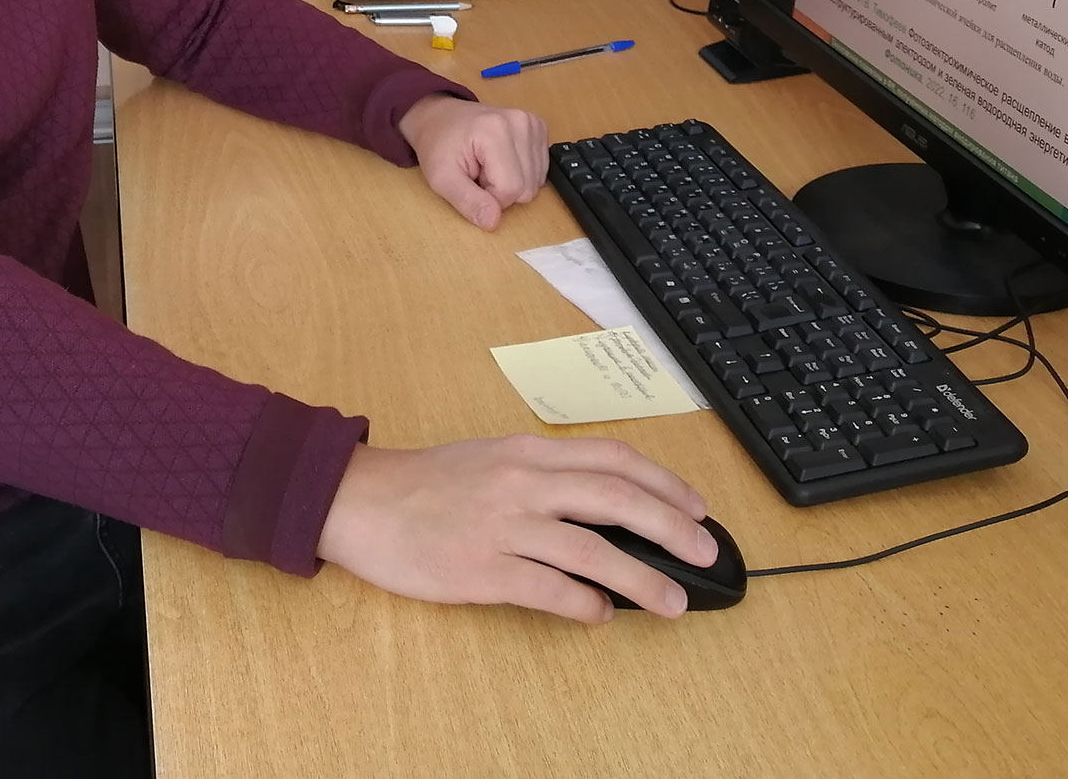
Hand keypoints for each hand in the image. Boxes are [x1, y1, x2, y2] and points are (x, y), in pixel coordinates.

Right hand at [315, 435, 714, 621]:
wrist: (362, 501)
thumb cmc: (428, 482)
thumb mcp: (492, 460)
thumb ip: (544, 477)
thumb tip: (603, 507)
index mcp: (528, 453)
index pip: (613, 460)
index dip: (663, 483)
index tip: (696, 506)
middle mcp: (524, 483)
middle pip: (616, 499)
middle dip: (671, 526)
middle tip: (705, 553)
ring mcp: (504, 527)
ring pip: (592, 550)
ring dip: (642, 579)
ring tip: (672, 602)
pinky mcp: (483, 570)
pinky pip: (548, 590)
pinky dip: (584, 604)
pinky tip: (602, 615)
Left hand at [398, 95, 546, 228]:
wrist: (441, 117)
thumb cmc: (438, 145)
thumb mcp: (441, 178)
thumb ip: (467, 201)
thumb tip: (492, 222)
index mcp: (495, 130)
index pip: (510, 189)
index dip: (490, 198)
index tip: (472, 181)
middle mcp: (521, 122)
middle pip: (527, 188)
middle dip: (501, 191)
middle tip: (478, 172)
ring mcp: (533, 123)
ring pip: (536, 182)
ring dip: (511, 183)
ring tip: (488, 165)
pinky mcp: (539, 128)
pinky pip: (540, 170)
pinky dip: (521, 173)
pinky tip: (502, 160)